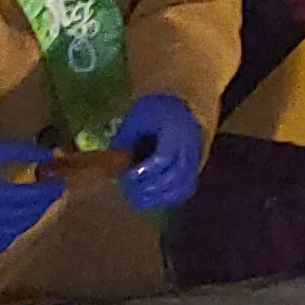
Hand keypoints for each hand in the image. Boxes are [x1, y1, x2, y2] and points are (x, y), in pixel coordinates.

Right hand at [0, 137, 62, 253]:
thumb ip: (19, 151)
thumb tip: (51, 155)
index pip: (20, 197)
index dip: (43, 192)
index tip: (59, 182)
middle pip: (20, 216)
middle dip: (42, 203)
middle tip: (54, 189)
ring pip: (13, 231)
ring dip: (32, 217)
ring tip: (41, 200)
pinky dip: (14, 231)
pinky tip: (21, 218)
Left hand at [114, 90, 205, 210]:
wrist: (180, 106)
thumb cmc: (155, 110)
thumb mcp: (136, 118)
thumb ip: (125, 139)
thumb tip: (109, 163)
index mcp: (174, 131)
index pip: (163, 158)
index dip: (145, 171)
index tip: (128, 176)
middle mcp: (189, 148)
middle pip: (173, 176)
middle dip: (149, 187)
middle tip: (128, 190)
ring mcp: (194, 160)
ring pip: (182, 186)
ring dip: (159, 197)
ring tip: (138, 197)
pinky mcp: (194, 169)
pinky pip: (186, 189)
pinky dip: (169, 198)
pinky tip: (153, 198)